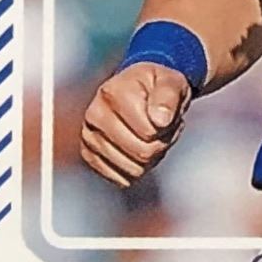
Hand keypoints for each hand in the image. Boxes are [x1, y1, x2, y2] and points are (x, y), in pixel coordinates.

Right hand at [79, 62, 190, 188]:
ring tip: (151, 135)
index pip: (148, 130)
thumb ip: (168, 97)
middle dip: (161, 143)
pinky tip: (139, 146)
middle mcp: (95, 114)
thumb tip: (160, 120)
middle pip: (141, 152)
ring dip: (152, 157)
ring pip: (134, 168)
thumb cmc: (157, 86)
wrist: (142, 92)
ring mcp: (89, 137)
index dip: (166, 127)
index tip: (165, 113)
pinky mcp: (90, 156)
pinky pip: (124, 179)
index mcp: (112, 92)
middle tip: (162, 126)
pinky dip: (139, 168)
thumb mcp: (171, 82)